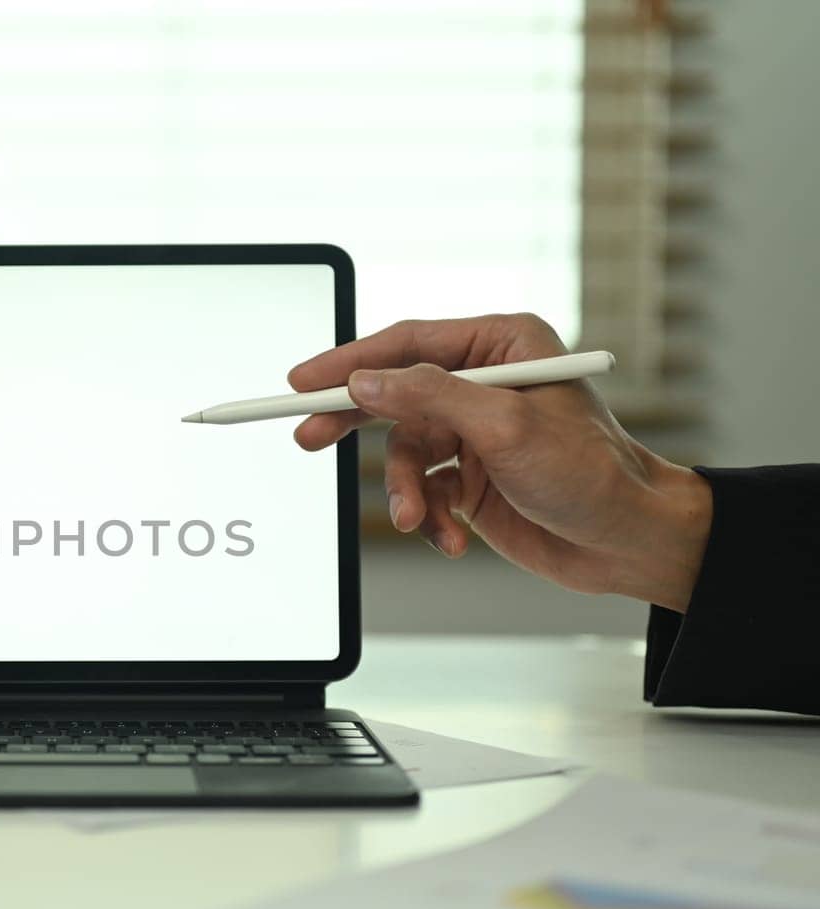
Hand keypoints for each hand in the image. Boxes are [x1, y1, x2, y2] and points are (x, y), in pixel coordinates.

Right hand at [289, 313, 711, 611]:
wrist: (629, 542)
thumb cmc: (593, 473)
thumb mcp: (506, 426)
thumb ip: (429, 396)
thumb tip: (366, 382)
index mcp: (502, 347)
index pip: (407, 343)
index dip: (349, 361)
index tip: (302, 380)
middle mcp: (485, 384)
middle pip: (393, 392)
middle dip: (354, 422)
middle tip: (309, 437)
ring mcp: (476, 433)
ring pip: (404, 453)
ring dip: (406, 492)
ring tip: (418, 519)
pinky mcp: (471, 478)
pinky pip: (423, 490)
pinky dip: (429, 516)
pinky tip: (451, 536)